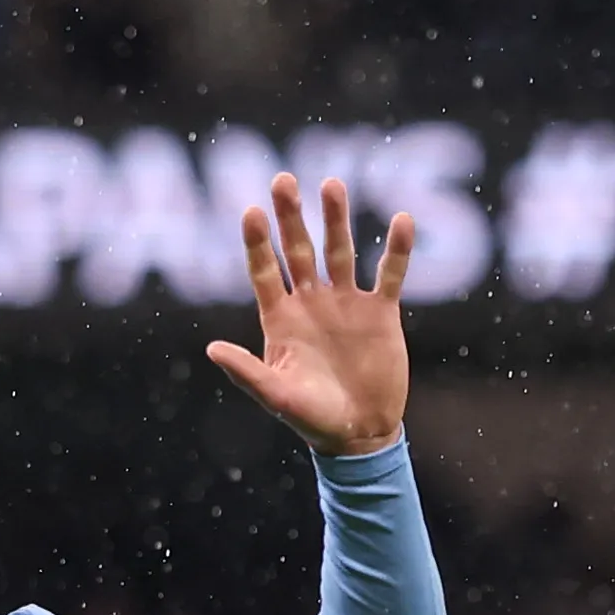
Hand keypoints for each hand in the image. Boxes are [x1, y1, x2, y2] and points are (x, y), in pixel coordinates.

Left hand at [204, 173, 414, 455]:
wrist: (360, 435)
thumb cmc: (312, 419)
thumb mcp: (277, 396)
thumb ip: (248, 372)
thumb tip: (212, 349)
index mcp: (282, 319)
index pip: (264, 271)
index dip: (257, 243)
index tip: (251, 211)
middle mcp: (311, 303)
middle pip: (299, 250)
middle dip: (291, 216)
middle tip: (283, 179)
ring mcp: (346, 304)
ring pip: (340, 251)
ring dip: (337, 219)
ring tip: (333, 185)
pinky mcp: (381, 312)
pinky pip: (389, 274)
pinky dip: (396, 250)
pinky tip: (402, 220)